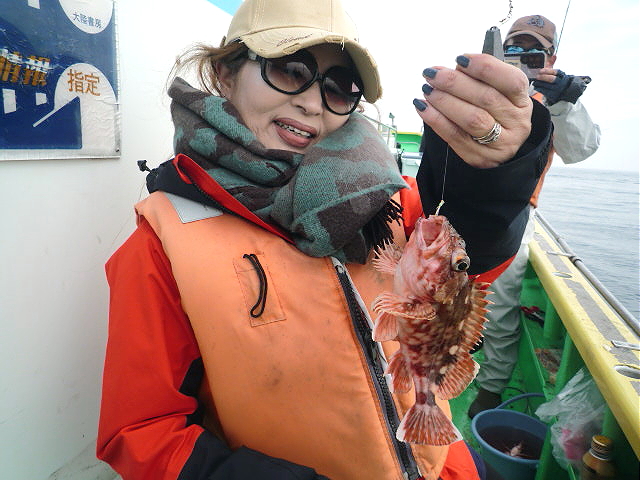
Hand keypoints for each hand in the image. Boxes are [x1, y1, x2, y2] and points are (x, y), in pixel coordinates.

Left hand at [413, 53, 531, 168]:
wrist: (497, 150)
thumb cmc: (493, 114)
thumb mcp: (497, 94)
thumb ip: (481, 80)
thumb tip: (454, 68)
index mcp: (522, 101)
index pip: (511, 81)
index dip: (485, 67)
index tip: (461, 59)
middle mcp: (516, 123)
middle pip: (486, 98)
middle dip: (455, 83)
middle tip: (433, 73)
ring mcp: (500, 143)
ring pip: (471, 119)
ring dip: (445, 101)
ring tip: (428, 89)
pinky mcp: (479, 157)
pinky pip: (454, 136)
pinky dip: (436, 120)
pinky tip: (423, 107)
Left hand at [533, 68, 589, 104]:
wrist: (563, 92)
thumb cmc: (557, 80)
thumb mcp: (556, 72)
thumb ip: (553, 64)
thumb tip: (554, 55)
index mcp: (561, 75)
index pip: (556, 72)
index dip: (548, 71)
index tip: (541, 70)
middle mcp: (560, 82)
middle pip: (552, 79)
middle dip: (544, 77)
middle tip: (537, 76)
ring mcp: (557, 89)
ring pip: (547, 86)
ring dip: (540, 83)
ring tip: (535, 80)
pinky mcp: (553, 95)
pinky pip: (544, 92)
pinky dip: (539, 88)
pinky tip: (536, 85)